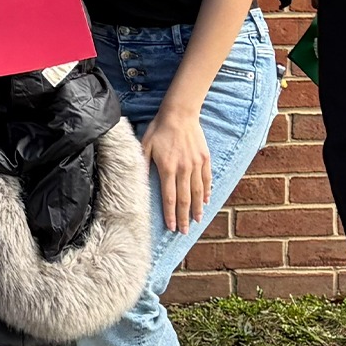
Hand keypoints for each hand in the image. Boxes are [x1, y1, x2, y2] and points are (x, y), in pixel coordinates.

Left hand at [140, 108, 212, 231]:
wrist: (180, 113)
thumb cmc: (159, 129)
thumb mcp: (144, 146)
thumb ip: (142, 165)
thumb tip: (138, 183)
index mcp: (167, 168)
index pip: (169, 198)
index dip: (170, 215)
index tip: (172, 228)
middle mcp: (184, 169)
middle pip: (185, 199)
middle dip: (184, 217)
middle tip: (185, 232)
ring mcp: (196, 164)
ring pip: (198, 192)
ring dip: (198, 208)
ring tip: (198, 220)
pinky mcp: (205, 158)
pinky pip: (207, 179)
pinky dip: (207, 191)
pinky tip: (207, 201)